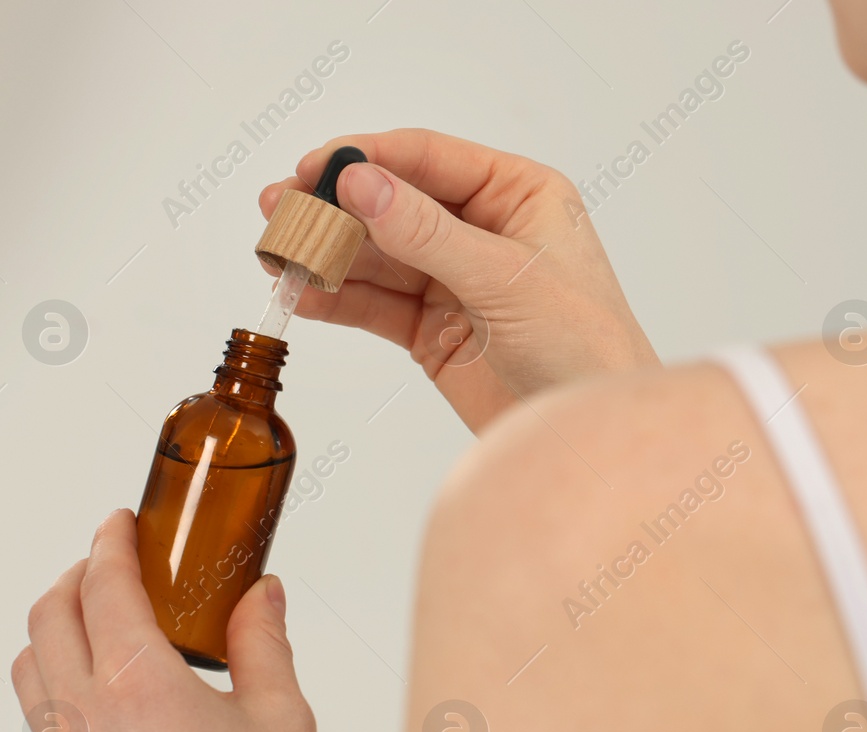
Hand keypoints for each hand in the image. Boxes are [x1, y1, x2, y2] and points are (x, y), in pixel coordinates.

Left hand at [13, 510, 346, 731]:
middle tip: (108, 570)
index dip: (108, 543)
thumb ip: (262, 643)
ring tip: (101, 636)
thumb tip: (260, 595)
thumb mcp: (282, 721)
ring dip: (56, 638)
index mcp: (141, 687)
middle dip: (72, 580)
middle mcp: (86, 725)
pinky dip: (65, 704)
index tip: (119, 526)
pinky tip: (114, 718)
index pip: (102, 585)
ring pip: (31, 678)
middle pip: (47, 620)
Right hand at [260, 128, 658, 431]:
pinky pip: (375, 306)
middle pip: (393, 204)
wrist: (588, 440)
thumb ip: (428, 233)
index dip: (368, 158)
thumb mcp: (505, 280)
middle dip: (335, 208)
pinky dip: (337, 301)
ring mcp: (453, 281)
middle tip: (279, 209)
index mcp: (518, 195)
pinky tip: (302, 295)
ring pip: (376, 256)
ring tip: (278, 256)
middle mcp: (482, 230)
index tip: (313, 168)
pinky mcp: (431, 331)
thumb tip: (362, 184)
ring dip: (328, 255)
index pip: (429, 159)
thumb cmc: (584, 348)